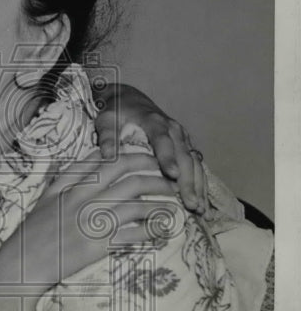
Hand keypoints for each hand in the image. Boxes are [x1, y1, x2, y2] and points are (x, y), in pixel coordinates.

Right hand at [0, 151, 176, 288]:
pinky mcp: (96, 246)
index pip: (109, 161)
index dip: (135, 157)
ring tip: (173, 207)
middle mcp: (83, 200)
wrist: (22, 263)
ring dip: (159, 205)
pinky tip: (161, 232)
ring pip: (136, 206)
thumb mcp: (46, 197)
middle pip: (129, 179)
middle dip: (156, 177)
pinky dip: (150, 232)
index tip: (150, 159)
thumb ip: (67, 176)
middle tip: (171, 182)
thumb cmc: (33, 231)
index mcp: (71, 185)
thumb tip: (93, 157)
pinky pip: (131, 235)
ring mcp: (91, 223)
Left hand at [94, 83, 206, 213]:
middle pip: (184, 157)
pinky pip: (197, 166)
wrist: (128, 99)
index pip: (163, 140)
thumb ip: (108, 136)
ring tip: (201, 211)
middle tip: (190, 205)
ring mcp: (182, 138)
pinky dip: (201, 185)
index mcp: (153, 122)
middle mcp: (173, 129)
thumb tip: (107, 155)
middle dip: (189, 181)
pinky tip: (203, 205)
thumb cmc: (115, 111)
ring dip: (199, 187)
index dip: (168, 158)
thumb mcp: (106, 120)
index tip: (173, 175)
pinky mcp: (185, 146)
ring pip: (195, 163)